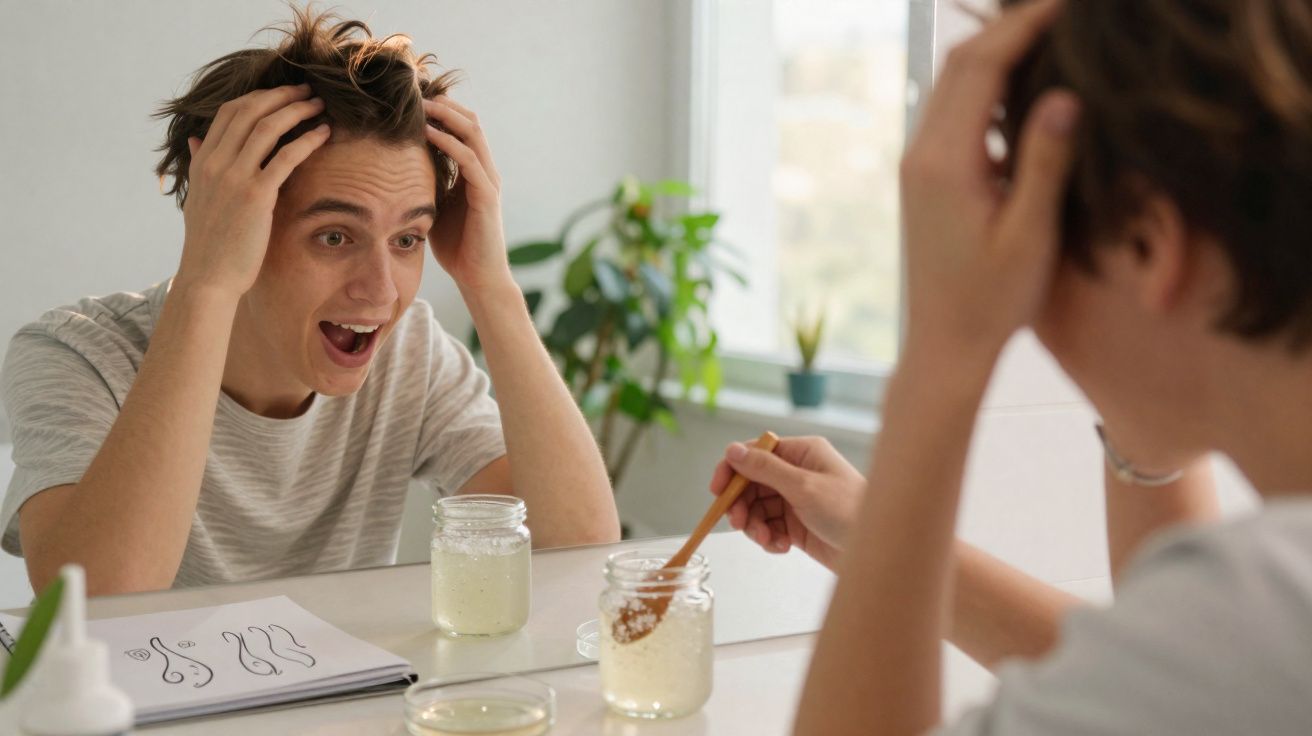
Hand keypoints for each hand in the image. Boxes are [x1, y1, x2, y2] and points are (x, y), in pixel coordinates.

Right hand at [175, 84, 329, 297]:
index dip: (259, 97)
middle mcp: (216, 163)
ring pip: (268, 127)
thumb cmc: (210, 243)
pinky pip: (286, 156)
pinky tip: (324, 133)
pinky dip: (307, 140)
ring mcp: (234, 177)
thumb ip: (199, 166)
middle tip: (307, 91)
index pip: (229, 112)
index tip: (282, 94)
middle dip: (281, 95)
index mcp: (203, 161)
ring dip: (297, 110)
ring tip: (319, 105)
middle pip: (250, 111)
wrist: (208, 277)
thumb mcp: (198, 198)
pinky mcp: (256, 195)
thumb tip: (195, 142)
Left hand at [423, 97, 513, 291]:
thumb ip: (427, 185)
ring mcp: (488, 181)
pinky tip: (428, 133)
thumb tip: (396, 170)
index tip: (413, 98)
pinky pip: (469, 159)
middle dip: (444, 103)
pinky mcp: (486, 195)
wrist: (478, 278)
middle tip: (416, 90)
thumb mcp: (436, 207)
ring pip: (472, 133)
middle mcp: (485, 171)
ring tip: (422, 103)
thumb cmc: (457, 247)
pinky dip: (449, 142)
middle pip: (470, 121)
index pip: (462, 128)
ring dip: (446, 115)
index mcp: (474, 172)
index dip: (441, 110)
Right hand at [709, 435, 865, 569]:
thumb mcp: (803, 486)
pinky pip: (771, 527)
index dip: (733, 470)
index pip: (755, 453)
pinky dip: (769, 538)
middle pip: (753, 483)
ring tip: (766, 540)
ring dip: (756, 525)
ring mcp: (799, 499)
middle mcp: (799, 473)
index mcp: (802, 453)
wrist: (880, 549)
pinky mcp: (800, 525)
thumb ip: (765, 469)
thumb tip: (733, 450)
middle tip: (740, 523)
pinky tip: (780, 547)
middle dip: (743, 504)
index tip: (717, 491)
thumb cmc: (850, 511)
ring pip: (759, 508)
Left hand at [899, 0, 1076, 363]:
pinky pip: (955, 113)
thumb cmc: (991, 301)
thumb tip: (1063, 94)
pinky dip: (988, 86)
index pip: (980, 67)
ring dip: (997, 53)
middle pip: (960, 63)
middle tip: (1060, 11)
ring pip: (954, 85)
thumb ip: (1045, 162)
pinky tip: (1028, 86)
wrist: (946, 344)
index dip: (1023, 25)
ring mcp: (919, 164)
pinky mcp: (926, 176)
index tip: (1066, 5)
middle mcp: (921, 154)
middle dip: (1009, 27)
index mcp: (944, 163)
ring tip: (1050, 34)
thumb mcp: (1030, 234)